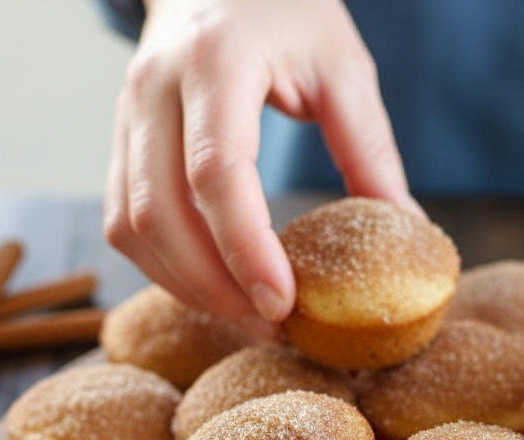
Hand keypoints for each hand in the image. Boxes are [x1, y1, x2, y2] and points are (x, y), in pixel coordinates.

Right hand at [103, 0, 414, 337]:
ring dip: (185, 285)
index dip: (245, 248)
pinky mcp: (118, 140)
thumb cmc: (286, 12)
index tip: (284, 303)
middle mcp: (154, 87)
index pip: (216, 172)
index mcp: (217, 60)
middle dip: (214, 286)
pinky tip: (211, 286)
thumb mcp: (342, 66)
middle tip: (272, 325)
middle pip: (161, 212)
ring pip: (131, 225)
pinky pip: (123, 220)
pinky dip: (163, 265)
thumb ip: (369, 148)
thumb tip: (404, 229)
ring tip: (246, 316)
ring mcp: (125, 114)